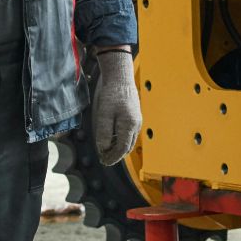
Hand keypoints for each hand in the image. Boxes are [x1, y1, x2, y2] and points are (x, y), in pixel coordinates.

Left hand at [91, 47, 141, 164]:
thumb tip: (104, 149)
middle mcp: (136, 125)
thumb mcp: (104, 115)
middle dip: (116, 155)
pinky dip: (121, 139)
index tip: (104, 161)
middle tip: (104, 158)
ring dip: (119, 148)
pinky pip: (129, 133)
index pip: (122, 149)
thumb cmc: (111, 95)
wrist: (120, 78)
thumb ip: (104, 134)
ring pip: (129, 141)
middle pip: (127, 147)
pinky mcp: (135, 117)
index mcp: (129, 126)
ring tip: (106, 150)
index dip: (113, 157)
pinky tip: (112, 138)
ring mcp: (137, 121)